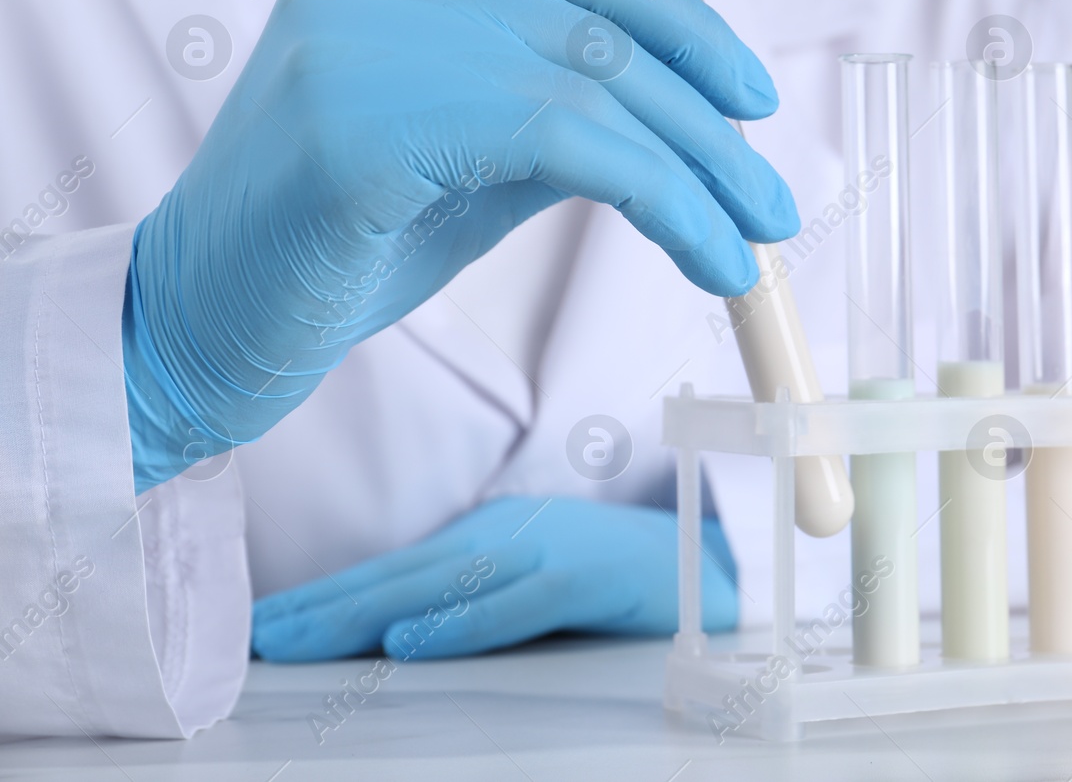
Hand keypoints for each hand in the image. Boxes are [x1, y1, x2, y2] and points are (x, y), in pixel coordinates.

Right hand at [123, 0, 797, 490]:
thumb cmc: (333, 257)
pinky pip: (558, 142)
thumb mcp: (466, 173)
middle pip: (597, 33)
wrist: (200, 329)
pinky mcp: (363, 127)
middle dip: (707, 125)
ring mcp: (362, 49)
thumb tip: (678, 126)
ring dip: (699, 173)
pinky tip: (703, 253)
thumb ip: (551, 124)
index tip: (751, 96)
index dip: (682, 27)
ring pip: (592, 87)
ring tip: (754, 247)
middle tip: (774, 207)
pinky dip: (656, 197)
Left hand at [250, 496, 738, 660]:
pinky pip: (512, 604)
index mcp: (489, 536)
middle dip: (319, 607)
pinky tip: (408, 642)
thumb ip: (473, 594)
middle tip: (250, 638)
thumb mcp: (534, 578)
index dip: (325, 597)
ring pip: (438, 585)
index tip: (261, 627)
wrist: (715, 562)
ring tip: (296, 641)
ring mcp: (544, 552)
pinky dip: (458, 622)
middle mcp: (505, 536)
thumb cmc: (620, 576)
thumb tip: (395, 628)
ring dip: (361, 614)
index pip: (393, 570)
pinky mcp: (583, 577)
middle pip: (398, 574)